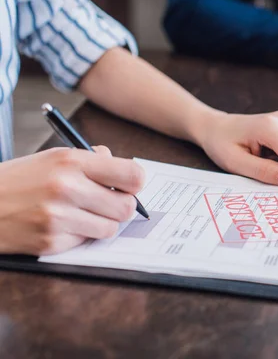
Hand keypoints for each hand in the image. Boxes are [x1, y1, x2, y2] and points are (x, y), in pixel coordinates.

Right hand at [0, 147, 144, 254]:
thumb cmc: (20, 180)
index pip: (132, 175)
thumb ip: (92, 160)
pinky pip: (86, 242)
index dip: (135, 183)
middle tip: (105, 203)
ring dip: (101, 223)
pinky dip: (79, 235)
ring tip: (80, 213)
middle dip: (120, 206)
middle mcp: (67, 187)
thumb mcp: (53, 157)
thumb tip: (125, 169)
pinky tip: (61, 225)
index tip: (128, 185)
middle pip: (127, 207)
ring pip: (110, 228)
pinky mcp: (51, 241)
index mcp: (72, 161)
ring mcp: (58, 217)